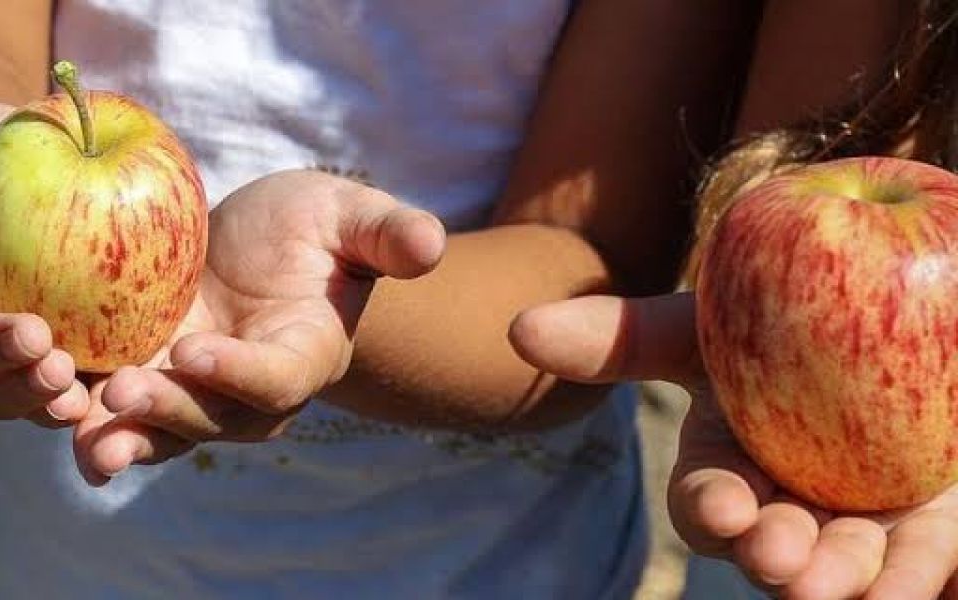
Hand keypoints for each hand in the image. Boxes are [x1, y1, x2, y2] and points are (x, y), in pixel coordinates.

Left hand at [74, 170, 445, 482]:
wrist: (262, 251)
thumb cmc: (315, 231)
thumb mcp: (350, 217)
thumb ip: (387, 234)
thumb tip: (429, 244)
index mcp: (303, 355)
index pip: (275, 378)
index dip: (239, 373)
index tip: (198, 351)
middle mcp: (249, 392)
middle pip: (211, 418)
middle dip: (168, 412)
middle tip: (122, 394)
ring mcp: (195, 393)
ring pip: (160, 429)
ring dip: (120, 436)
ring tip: (81, 438)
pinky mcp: (148, 378)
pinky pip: (117, 408)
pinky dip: (85, 413)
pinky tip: (46, 407)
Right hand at [510, 292, 957, 598]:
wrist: (880, 299)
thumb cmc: (772, 311)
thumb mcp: (698, 322)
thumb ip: (616, 336)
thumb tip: (517, 328)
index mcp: (727, 469)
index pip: (709, 503)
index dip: (712, 509)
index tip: (726, 507)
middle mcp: (786, 507)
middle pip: (773, 547)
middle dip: (773, 557)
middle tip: (780, 554)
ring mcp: (858, 524)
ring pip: (844, 569)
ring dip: (837, 583)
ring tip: (836, 583)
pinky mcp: (928, 527)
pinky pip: (922, 568)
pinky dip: (914, 582)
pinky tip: (908, 589)